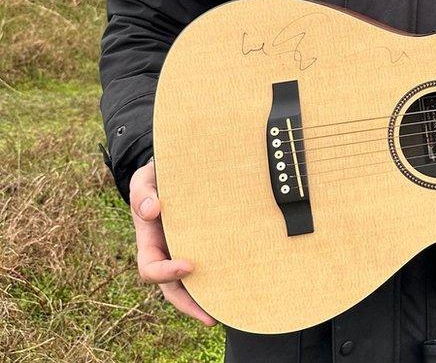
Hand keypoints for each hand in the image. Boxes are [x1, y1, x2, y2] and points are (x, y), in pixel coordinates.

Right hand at [130, 159, 215, 325]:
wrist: (175, 170)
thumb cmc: (157, 177)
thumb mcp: (144, 179)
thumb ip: (143, 193)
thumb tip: (151, 210)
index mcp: (149, 241)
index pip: (150, 268)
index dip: (166, 273)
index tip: (189, 265)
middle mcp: (167, 252)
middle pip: (173, 288)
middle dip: (190, 304)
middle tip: (212, 316)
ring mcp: (185, 250)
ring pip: (193, 282)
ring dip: (208, 297)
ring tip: (231, 308)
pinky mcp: (206, 243)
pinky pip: (212, 263)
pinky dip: (221, 275)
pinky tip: (241, 280)